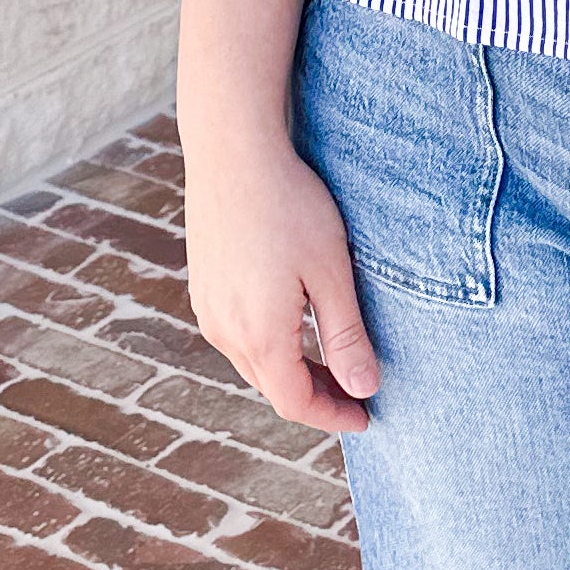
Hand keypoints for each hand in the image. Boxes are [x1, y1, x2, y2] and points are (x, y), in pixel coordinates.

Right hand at [182, 126, 379, 433]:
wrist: (233, 153)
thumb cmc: (290, 206)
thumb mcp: (331, 272)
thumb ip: (346, 335)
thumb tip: (364, 389)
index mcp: (260, 335)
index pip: (296, 402)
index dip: (333, 416)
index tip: (366, 416)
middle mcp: (225, 331)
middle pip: (273, 387)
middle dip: (317, 396)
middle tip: (358, 391)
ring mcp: (208, 309)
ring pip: (254, 362)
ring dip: (292, 370)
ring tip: (333, 360)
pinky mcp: (203, 287)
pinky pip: (237, 335)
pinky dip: (270, 345)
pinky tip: (295, 324)